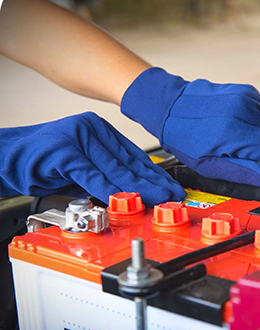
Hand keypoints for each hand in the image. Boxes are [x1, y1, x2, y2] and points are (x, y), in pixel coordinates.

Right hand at [0, 112, 185, 204]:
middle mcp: (91, 129)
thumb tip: (137, 190)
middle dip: (154, 183)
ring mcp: (77, 138)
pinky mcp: (63, 152)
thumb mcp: (84, 167)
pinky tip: (123, 199)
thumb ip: (108, 173)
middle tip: (173, 196)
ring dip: (138, 189)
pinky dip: (108, 190)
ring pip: (114, 170)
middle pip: (129, 163)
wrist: (5, 158)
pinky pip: (91, 176)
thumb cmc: (43, 163)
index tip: (171, 187)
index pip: (134, 155)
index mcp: (99, 129)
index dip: (155, 175)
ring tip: (157, 200)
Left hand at [121, 67, 259, 188]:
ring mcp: (245, 98)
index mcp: (232, 133)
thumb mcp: (210, 166)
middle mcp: (242, 111)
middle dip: (258, 149)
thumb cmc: (185, 138)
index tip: (259, 166)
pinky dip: (253, 121)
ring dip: (255, 135)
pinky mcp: (247, 91)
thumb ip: (243, 173)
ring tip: (231, 135)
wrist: (172, 107)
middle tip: (233, 149)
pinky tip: (234, 123)